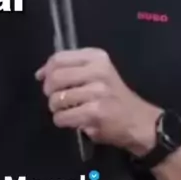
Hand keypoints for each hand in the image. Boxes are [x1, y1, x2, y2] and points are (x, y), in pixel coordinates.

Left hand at [35, 47, 160, 151]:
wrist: (140, 122)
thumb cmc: (114, 97)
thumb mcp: (97, 73)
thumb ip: (70, 69)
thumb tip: (40, 73)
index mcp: (97, 57)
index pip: (59, 58)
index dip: (46, 70)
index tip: (43, 79)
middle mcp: (98, 71)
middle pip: (55, 77)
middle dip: (49, 91)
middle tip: (56, 99)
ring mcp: (97, 91)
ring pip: (57, 99)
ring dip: (56, 109)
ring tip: (67, 111)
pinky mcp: (95, 112)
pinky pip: (63, 116)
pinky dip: (62, 121)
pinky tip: (72, 121)